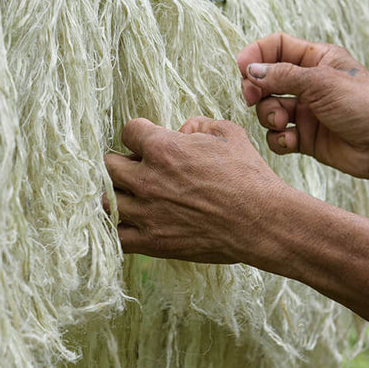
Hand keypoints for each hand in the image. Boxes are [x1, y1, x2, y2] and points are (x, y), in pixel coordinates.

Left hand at [103, 116, 292, 264]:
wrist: (263, 222)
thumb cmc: (249, 176)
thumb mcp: (228, 134)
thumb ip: (198, 125)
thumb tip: (181, 130)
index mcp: (163, 148)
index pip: (128, 130)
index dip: (140, 133)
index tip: (149, 141)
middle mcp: (147, 179)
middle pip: (107, 165)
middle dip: (121, 162)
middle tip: (137, 168)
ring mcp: (147, 213)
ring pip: (105, 200)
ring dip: (115, 193)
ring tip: (130, 194)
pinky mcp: (152, 242)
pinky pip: (115, 236)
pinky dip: (115, 229)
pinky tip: (128, 222)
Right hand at [236, 33, 368, 179]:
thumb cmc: (364, 106)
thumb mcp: (321, 82)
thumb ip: (282, 75)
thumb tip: (250, 71)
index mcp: (318, 59)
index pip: (277, 46)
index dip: (257, 54)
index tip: (242, 68)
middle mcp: (310, 83)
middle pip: (266, 78)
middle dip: (257, 89)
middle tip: (252, 98)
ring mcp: (307, 110)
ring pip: (269, 108)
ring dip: (270, 116)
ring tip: (284, 122)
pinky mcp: (306, 137)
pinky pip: (278, 135)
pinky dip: (279, 138)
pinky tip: (291, 141)